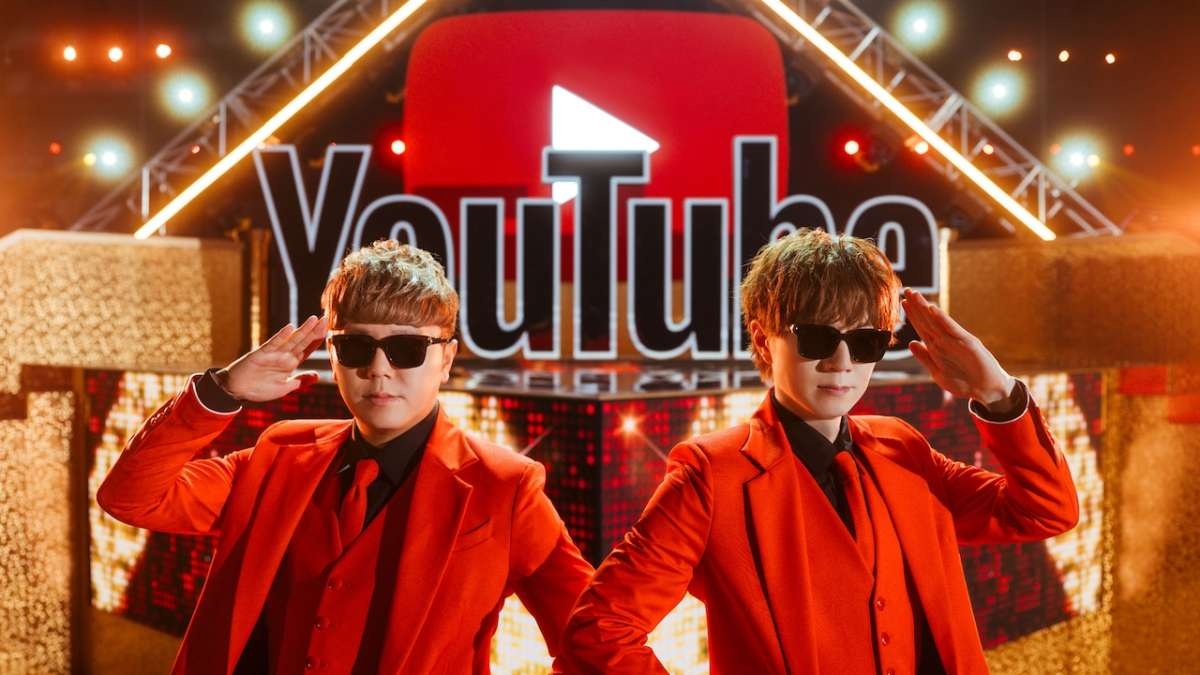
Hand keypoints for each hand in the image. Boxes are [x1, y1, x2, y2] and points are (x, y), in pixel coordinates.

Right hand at [217, 315, 327, 401]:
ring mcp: (274, 354)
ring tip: (314, 319)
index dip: (318, 340)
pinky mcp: (261, 354)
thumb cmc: (260, 388)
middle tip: (326, 319)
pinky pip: (273, 344)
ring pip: (291, 340)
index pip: (307, 349)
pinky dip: (281, 336)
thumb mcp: (285, 388)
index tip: (329, 330)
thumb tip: (317, 376)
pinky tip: (290, 328)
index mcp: (291, 363)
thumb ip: (300, 381)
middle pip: (302, 341)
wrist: (238, 390)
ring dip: (303, 330)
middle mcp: (284, 356)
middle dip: (315, 331)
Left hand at [901, 288, 1013, 405]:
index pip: (922, 327)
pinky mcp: (968, 343)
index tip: (903, 302)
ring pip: (937, 322)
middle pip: (927, 321)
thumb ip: (925, 358)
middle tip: (906, 290)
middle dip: (916, 306)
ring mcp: (956, 340)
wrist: (988, 389)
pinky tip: (933, 309)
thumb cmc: (964, 381)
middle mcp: (946, 340)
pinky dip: (943, 319)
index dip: (912, 315)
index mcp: (937, 347)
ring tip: (915, 295)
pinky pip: (952, 330)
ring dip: (925, 308)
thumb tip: (911, 343)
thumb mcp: (939, 372)